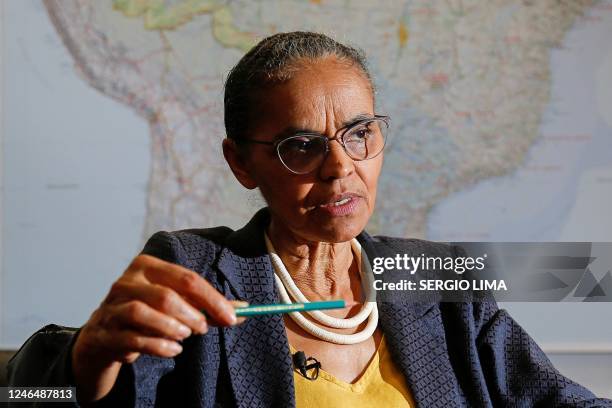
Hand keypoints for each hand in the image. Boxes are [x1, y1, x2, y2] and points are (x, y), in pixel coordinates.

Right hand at [71, 254, 245, 402]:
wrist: (104, 337)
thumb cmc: (147, 316)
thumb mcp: (176, 305)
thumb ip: (206, 306)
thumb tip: (243, 309)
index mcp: (147, 266)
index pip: (187, 279)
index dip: (213, 299)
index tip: (232, 317)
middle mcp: (126, 281)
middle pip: (167, 296)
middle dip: (192, 316)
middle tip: (203, 328)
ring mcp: (112, 306)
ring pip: (144, 313)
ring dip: (173, 329)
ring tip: (184, 337)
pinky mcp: (104, 332)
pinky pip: (133, 339)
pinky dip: (159, 346)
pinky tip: (172, 350)